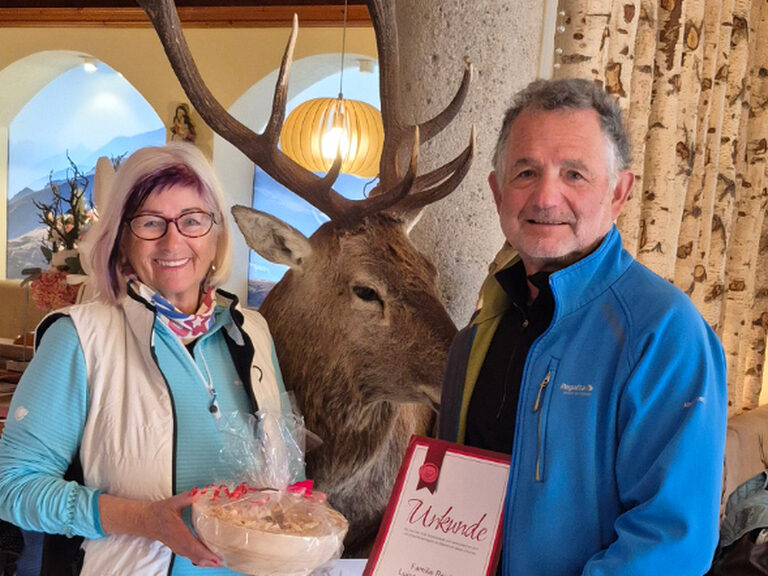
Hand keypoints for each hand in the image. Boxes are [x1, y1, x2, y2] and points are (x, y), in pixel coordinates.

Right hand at [99, 492, 221, 567]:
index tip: (216, 557)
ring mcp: (178, 548)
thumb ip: (186, 498)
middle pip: (196, 556)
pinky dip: (202, 560)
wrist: (146, 520)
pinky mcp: (179, 549)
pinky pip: (192, 557)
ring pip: (194, 559)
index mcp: (177, 533)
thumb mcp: (172, 502)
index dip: (205, 553)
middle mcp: (178, 543)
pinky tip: (211, 559)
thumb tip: (198, 492)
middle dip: (210, 560)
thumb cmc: (159, 512)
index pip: (192, 545)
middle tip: (224, 561)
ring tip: (221, 561)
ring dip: (207, 562)